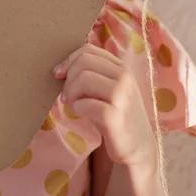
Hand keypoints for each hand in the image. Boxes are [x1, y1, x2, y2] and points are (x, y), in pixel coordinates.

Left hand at [53, 44, 155, 167]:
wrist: (137, 145)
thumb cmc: (115, 113)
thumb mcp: (106, 88)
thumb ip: (91, 73)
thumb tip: (60, 68)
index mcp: (121, 67)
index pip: (88, 50)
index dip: (68, 60)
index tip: (58, 74)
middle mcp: (125, 77)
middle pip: (83, 63)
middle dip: (68, 79)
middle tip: (66, 96)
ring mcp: (123, 96)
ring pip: (84, 79)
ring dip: (70, 93)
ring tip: (71, 104)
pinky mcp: (116, 118)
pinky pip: (85, 104)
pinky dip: (76, 107)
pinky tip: (78, 113)